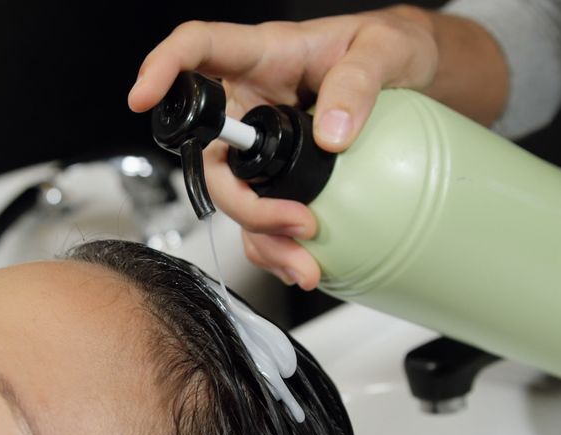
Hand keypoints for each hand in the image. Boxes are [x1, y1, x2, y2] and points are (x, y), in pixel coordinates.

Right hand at [128, 8, 442, 288]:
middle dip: (243, 201)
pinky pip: (261, 216)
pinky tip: (304, 260)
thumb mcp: (385, 49)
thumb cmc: (392, 46)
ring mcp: (260, 142)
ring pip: (233, 196)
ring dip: (262, 238)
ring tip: (305, 262)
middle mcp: (250, 102)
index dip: (164, 69)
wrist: (416, 77)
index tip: (144, 96)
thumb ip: (357, 83)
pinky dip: (276, 246)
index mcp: (263, 55)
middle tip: (294, 222)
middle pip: (212, 154)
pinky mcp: (281, 175)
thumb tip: (331, 133)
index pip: (198, 49)